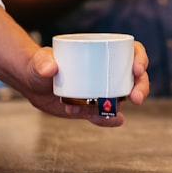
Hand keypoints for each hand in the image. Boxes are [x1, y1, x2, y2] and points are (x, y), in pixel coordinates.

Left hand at [18, 41, 150, 125]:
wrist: (31, 83)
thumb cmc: (39, 64)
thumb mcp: (40, 60)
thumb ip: (42, 62)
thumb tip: (50, 68)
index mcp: (102, 51)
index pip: (130, 51)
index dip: (140, 58)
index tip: (138, 69)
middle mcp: (107, 71)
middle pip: (134, 77)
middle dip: (140, 87)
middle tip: (136, 97)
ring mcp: (101, 90)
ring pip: (122, 98)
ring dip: (122, 106)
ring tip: (112, 113)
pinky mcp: (92, 107)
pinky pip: (105, 115)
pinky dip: (108, 119)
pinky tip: (111, 120)